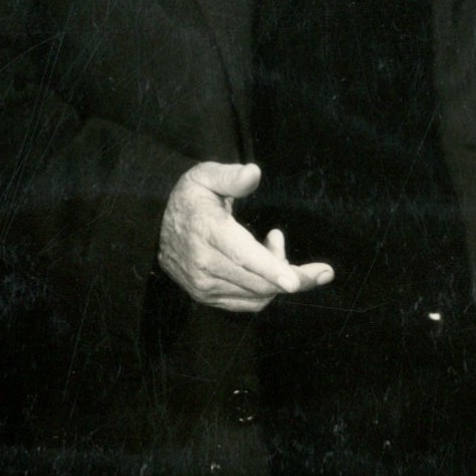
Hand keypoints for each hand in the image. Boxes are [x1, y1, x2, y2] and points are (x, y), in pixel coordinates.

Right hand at [158, 161, 334, 313]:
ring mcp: (203, 285)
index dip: (271, 269)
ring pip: (258, 294)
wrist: (155, 226)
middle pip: (259, 282)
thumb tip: (253, 173)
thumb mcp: (205, 176)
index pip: (243, 256)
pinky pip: (249, 303)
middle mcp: (204, 264)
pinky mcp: (207, 298)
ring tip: (274, 243)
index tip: (296, 281)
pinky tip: (264, 264)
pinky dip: (266, 289)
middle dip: (296, 276)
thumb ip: (231, 176)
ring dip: (278, 276)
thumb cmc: (191, 198)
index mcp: (206, 232)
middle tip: (319, 267)